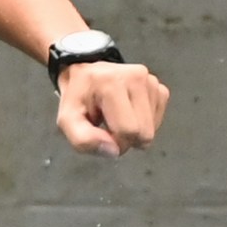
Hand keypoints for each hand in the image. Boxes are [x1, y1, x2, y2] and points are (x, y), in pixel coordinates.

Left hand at [49, 59, 166, 156]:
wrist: (87, 75)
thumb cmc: (78, 98)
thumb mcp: (68, 121)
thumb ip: (83, 140)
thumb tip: (113, 150)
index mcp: (111, 83)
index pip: (128, 131)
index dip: (117, 143)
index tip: (103, 133)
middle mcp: (135, 77)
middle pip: (145, 133)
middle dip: (128, 139)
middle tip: (110, 127)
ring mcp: (150, 81)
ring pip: (153, 128)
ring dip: (135, 131)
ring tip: (117, 117)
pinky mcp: (159, 87)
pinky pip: (158, 119)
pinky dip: (144, 122)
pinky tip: (129, 113)